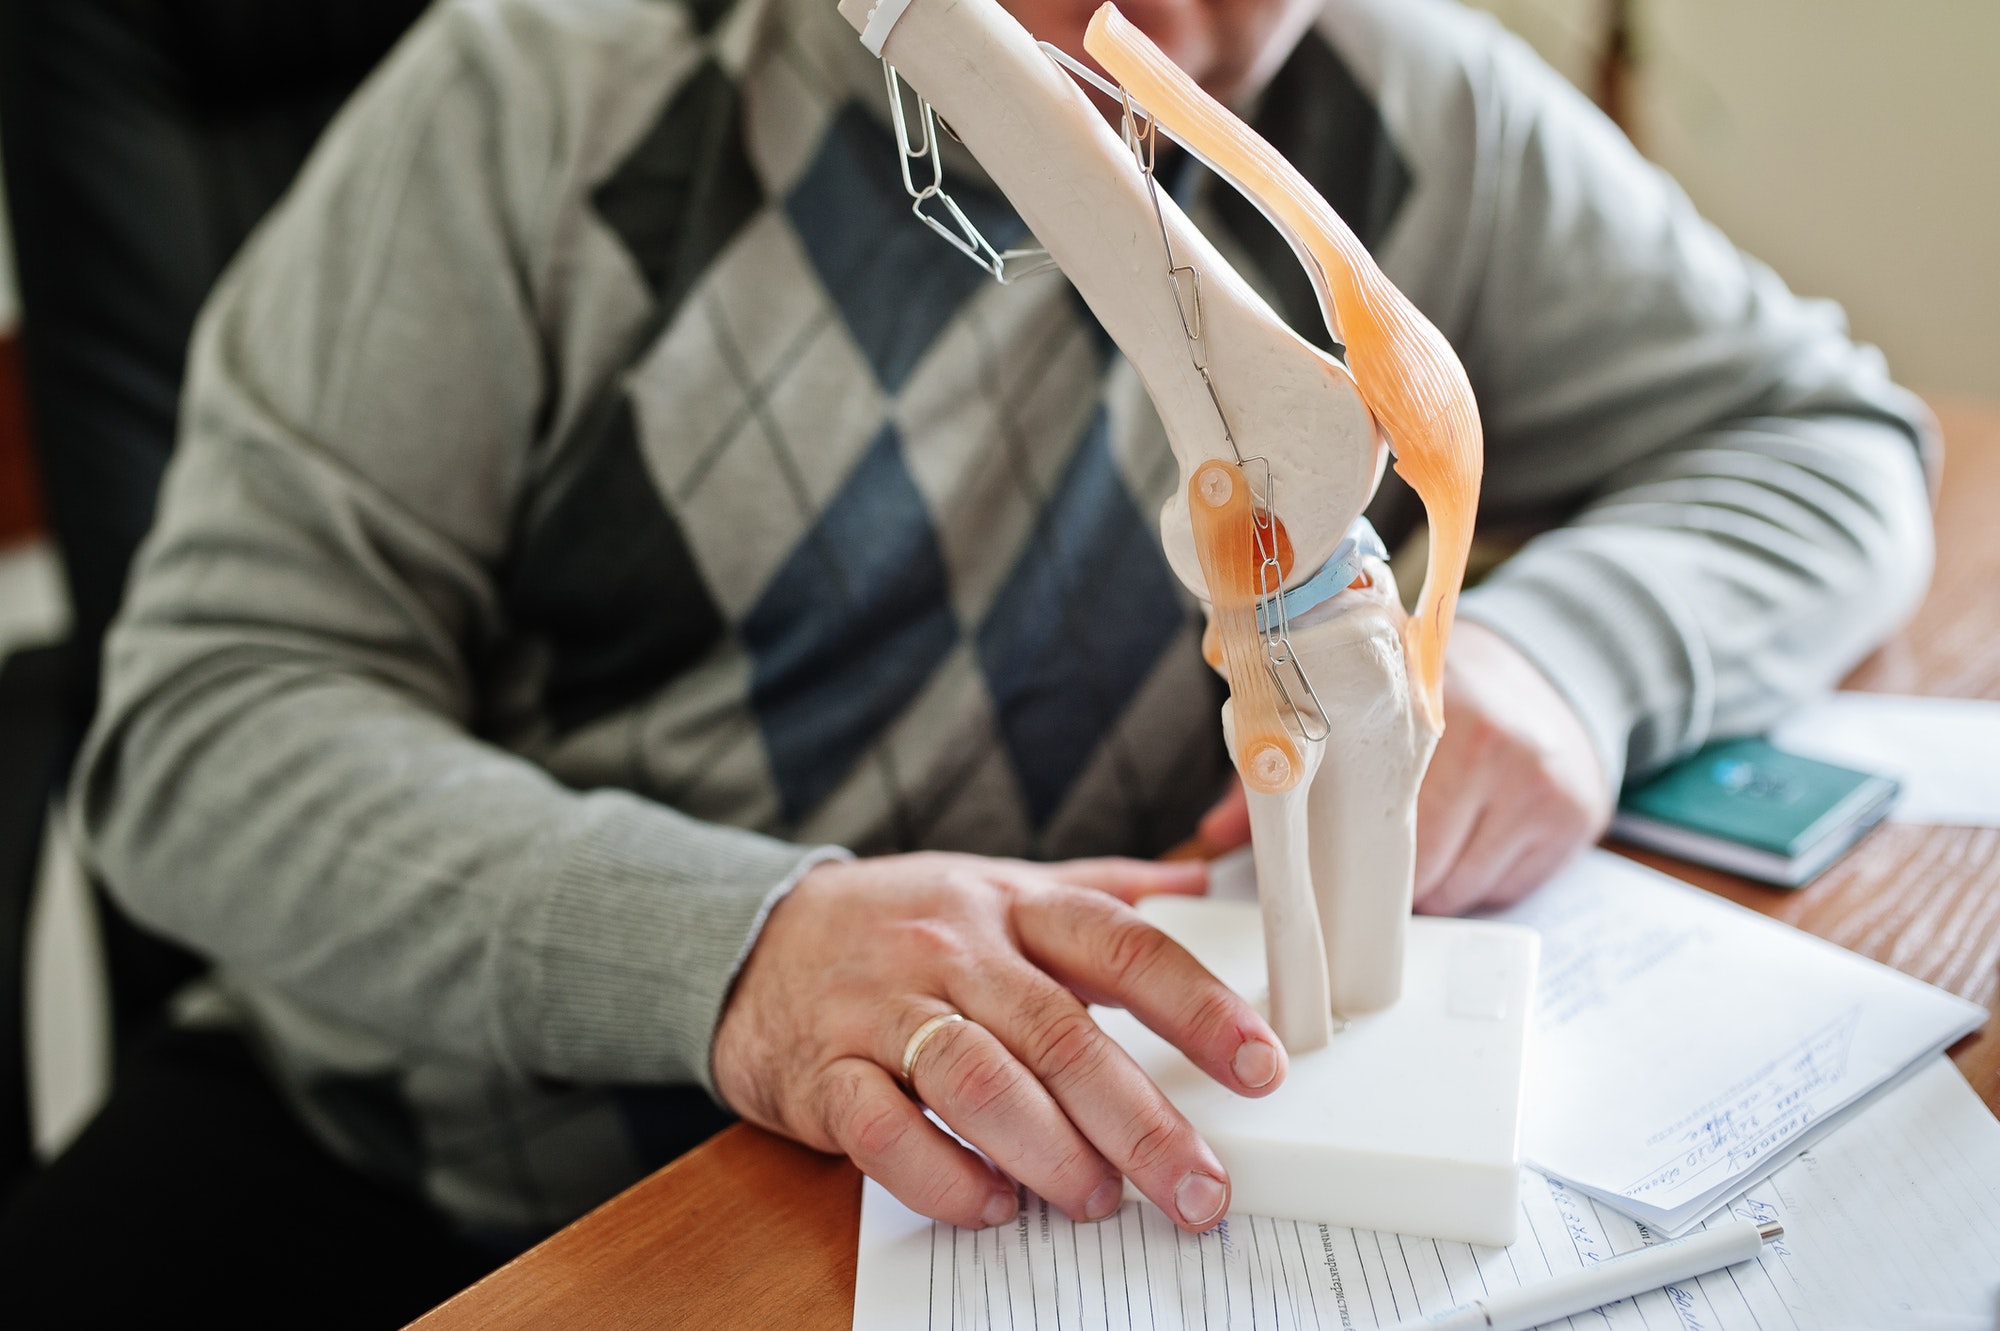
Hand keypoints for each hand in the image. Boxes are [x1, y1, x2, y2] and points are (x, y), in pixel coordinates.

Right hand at [711, 853, 1286, 1233]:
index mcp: (1011, 904)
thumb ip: (1099, 887)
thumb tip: (1200, 881)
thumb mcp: (999, 886)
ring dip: (1049, 1152)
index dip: (1199, 1005)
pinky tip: (993, 1204)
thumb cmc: (900, 922)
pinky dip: (946, 1176)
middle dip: (1142, 1120)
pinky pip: (885, 1130)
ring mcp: (884, 1009)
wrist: (751, 940)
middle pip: (1061, 1033)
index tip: (1263, 1065)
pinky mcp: (825, 1073)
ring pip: (978, 1080)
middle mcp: (953, 950)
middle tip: (1199, 1188)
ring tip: (1098, 1200)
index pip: (1121, 946)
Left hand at [1192, 619, 1609, 912]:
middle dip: (1384, 873)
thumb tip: (1219, 827)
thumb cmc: (1456, 685)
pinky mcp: (1573, 818)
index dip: (1337, 848)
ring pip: (1454, 888)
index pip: (1366, 810)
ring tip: (1431, 835)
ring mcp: (1536, 784)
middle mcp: (1488, 745)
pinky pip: (1502, 889)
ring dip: (1431, 884)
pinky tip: (1477, 837)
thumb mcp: (1377, 697)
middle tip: (1373, 852)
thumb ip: (1295, 756)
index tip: (1317, 871)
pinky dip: (1478, 880)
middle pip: (1412, 864)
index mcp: (1425, 708)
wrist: (1562, 658)